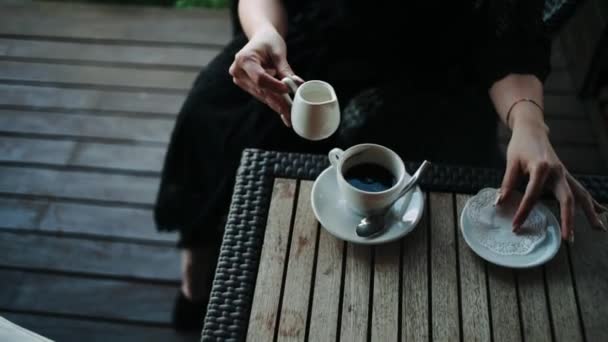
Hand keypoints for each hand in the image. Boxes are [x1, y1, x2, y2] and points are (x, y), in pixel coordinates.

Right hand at [228, 27, 302, 125]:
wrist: (260, 38)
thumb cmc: (269, 42)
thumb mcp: (278, 52)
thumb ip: (285, 69)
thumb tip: (297, 84)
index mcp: (244, 59)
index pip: (260, 78)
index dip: (274, 86)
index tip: (288, 90)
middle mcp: (238, 71)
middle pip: (261, 90)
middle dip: (278, 102)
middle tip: (291, 113)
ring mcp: (240, 80)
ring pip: (261, 95)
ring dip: (276, 104)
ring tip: (289, 114)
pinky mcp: (246, 85)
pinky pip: (261, 95)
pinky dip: (273, 101)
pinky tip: (283, 111)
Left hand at [496, 105, 607, 240]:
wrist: (532, 131)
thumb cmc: (520, 146)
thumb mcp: (511, 162)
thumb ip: (507, 183)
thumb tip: (499, 203)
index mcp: (541, 168)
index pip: (532, 195)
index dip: (523, 211)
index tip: (516, 226)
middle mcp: (557, 172)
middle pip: (567, 198)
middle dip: (568, 219)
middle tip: (567, 239)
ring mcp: (564, 174)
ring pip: (580, 194)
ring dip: (589, 212)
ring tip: (599, 228)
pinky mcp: (566, 176)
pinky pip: (580, 190)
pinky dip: (590, 202)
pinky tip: (600, 212)